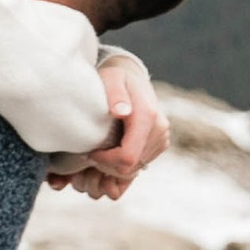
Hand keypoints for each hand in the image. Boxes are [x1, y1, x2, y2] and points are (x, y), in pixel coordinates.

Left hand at [48, 53, 167, 200]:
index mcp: (148, 116)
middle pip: (129, 168)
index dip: (104, 161)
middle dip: (106, 167)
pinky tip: (108, 153)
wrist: (131, 78)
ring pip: (133, 171)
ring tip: (97, 152)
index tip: (88, 152)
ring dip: (112, 168)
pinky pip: (137, 167)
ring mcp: (161, 140)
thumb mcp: (111, 79)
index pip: (126, 157)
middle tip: (89, 153)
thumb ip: (115, 94)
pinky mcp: (158, 146)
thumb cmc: (115, 78)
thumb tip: (121, 111)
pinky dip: (120, 166)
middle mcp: (159, 130)